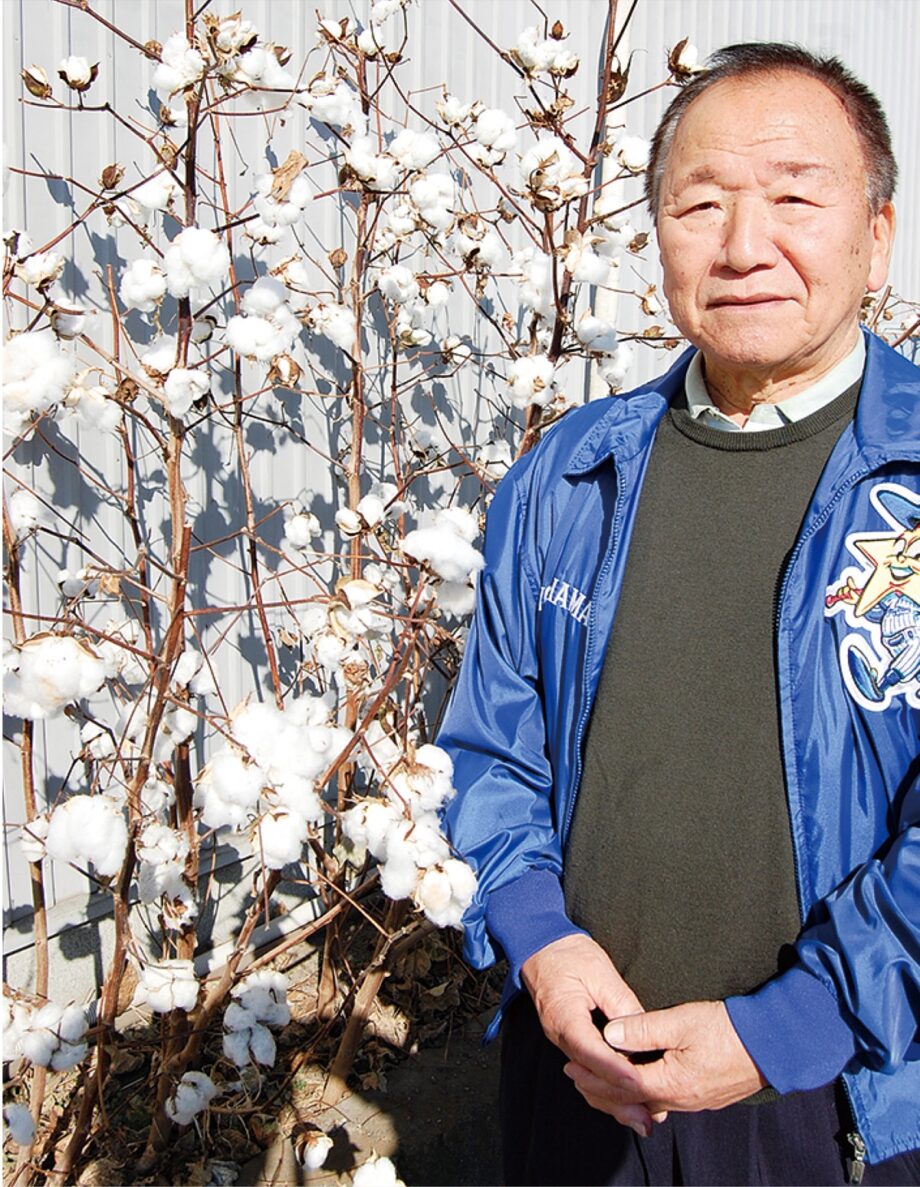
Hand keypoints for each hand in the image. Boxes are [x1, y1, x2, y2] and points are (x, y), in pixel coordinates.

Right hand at [521, 934, 665, 1136]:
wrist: (541, 948)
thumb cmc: (568, 954)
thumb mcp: (600, 971)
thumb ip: (621, 1003)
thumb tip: (644, 1031)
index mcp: (564, 1016)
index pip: (591, 1051)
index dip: (615, 1070)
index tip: (639, 1083)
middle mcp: (560, 1036)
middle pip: (590, 1075)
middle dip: (619, 1098)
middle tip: (648, 1117)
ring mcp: (563, 1041)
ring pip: (589, 1079)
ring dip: (615, 1099)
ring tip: (644, 1117)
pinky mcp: (571, 1041)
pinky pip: (588, 1069)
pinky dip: (608, 1086)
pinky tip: (628, 1097)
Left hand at [564, 1000, 766, 1114]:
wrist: (771, 1045)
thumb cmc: (727, 1030)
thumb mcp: (681, 1021)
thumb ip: (643, 1029)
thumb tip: (610, 1035)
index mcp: (670, 1083)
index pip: (620, 1084)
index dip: (593, 1075)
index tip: (571, 1064)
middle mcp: (679, 1100)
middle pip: (630, 1101)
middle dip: (599, 1089)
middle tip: (574, 1077)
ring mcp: (693, 1101)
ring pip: (646, 1103)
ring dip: (619, 1094)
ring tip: (597, 1082)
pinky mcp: (703, 1096)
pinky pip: (662, 1101)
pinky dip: (640, 1095)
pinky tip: (635, 1085)